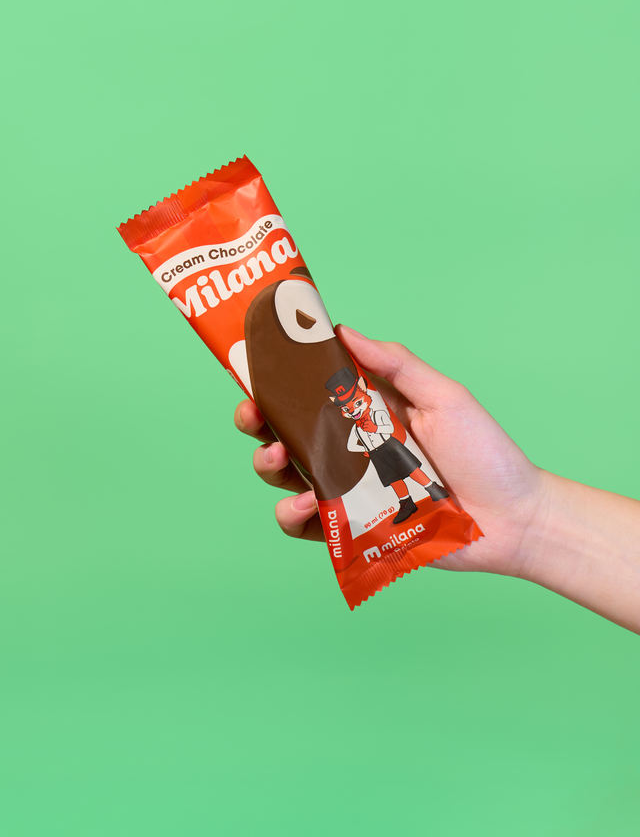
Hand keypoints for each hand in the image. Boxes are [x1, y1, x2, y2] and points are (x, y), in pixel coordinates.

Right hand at [234, 324, 546, 576]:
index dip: (278, 378)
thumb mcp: (444, 397)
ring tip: (277, 459)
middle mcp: (351, 447)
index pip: (311, 389)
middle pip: (286, 430)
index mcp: (368, 410)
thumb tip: (345, 332)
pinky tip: (308, 504)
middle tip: (252, 414)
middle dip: (258, 420)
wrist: (513, 519)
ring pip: (287, 476)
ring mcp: (350, 489)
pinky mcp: (353, 528)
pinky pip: (308, 524)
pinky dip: (295, 514)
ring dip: (269, 464)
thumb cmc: (485, 453)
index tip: (255, 366)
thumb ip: (396, 365)